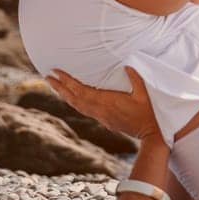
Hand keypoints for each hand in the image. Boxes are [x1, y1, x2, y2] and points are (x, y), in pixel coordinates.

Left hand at [45, 66, 160, 140]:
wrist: (150, 134)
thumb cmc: (149, 113)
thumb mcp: (144, 93)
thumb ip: (136, 78)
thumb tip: (127, 65)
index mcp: (107, 102)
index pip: (81, 90)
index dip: (67, 81)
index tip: (56, 72)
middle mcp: (100, 110)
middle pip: (75, 99)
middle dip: (60, 88)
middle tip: (47, 77)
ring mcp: (101, 116)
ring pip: (77, 106)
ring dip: (65, 95)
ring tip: (55, 86)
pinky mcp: (105, 120)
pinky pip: (84, 110)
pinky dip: (74, 102)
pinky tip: (72, 98)